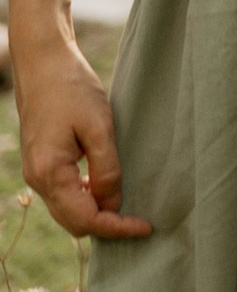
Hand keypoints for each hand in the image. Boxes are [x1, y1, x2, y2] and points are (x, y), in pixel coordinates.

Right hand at [14, 30, 150, 240]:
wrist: (43, 63)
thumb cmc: (72, 88)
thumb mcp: (99, 127)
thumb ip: (107, 170)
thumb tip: (113, 205)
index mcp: (50, 173)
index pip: (85, 219)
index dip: (117, 228)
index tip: (146, 226)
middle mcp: (37, 179)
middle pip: (74, 222)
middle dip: (106, 224)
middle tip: (139, 218)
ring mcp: (36, 172)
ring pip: (67, 210)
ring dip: (95, 212)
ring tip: (127, 202)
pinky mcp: (40, 163)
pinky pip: (62, 194)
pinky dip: (84, 198)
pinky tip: (104, 185)